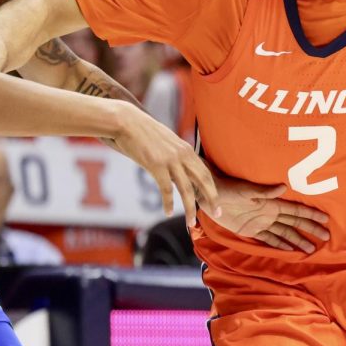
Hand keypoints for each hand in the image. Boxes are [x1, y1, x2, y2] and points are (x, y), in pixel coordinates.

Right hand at [111, 103, 218, 226]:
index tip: (216, 202)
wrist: (127, 122)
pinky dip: (168, 203)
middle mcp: (182, 155)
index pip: (205, 172)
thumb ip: (175, 155)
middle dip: (212, 199)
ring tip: (191, 223)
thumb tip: (179, 167)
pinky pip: (166, 189)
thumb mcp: (166, 142)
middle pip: (203, 180)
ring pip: (186, 189)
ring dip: (190, 208)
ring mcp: (170, 160)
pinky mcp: (156, 165)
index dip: (212, 188)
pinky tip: (167, 213)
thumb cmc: (144, 132)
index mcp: (186, 149)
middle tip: (218, 214)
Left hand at [206, 178, 328, 251]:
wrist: (211, 195)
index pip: (296, 210)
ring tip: (311, 249)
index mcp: (271, 203)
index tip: (325, 219)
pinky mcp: (251, 231)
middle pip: (294, 223)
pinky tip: (290, 252)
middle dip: (310, 229)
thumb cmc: (228, 189)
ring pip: (285, 233)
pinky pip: (270, 239)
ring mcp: (262, 223)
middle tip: (326, 236)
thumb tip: (283, 187)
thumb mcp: (245, 191)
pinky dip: (280, 246)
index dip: (310, 214)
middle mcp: (270, 213)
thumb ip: (264, 192)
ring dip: (298, 241)